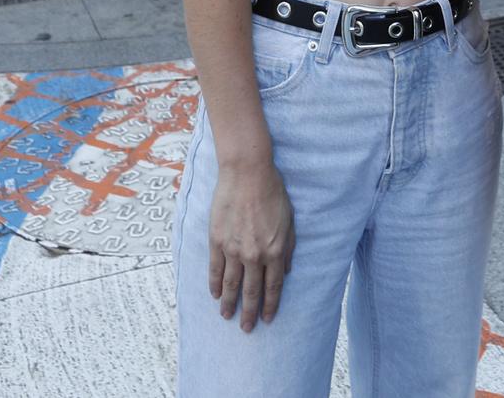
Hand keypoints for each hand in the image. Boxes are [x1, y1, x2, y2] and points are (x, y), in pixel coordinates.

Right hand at [207, 158, 293, 331]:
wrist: (247, 174)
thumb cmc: (272, 194)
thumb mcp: (289, 222)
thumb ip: (287, 249)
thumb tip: (286, 271)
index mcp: (274, 252)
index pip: (273, 287)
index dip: (270, 305)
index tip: (268, 319)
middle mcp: (254, 255)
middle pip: (251, 291)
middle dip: (249, 312)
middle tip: (247, 329)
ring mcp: (233, 249)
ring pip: (230, 285)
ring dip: (229, 303)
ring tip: (227, 316)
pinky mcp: (217, 241)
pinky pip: (215, 269)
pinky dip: (214, 284)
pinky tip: (214, 294)